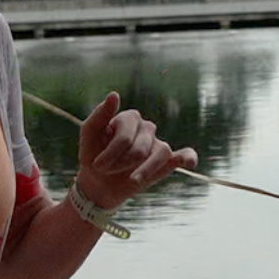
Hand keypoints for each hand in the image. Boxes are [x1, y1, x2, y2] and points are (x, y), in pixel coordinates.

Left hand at [74, 91, 198, 209]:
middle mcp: (147, 127)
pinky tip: (189, 162)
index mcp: (129, 118)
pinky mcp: (167, 161)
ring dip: (144, 171)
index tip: (95, 166)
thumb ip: (99, 115)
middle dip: (121, 164)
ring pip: (160, 153)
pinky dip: (188, 157)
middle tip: (108, 171)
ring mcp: (158, 143)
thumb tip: (114, 95)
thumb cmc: (93, 154)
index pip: (125, 137)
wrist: (99, 183)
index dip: (110, 155)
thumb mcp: (89, 135)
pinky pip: (183, 155)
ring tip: (132, 180)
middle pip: (139, 150)